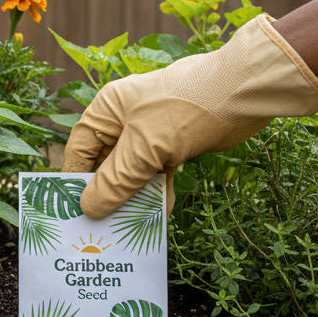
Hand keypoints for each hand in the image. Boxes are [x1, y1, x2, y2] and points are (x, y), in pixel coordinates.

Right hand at [62, 15, 317, 218]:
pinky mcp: (174, 143)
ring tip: (129, 225)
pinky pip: (157, 172)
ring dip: (133, 196)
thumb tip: (89, 209)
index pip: (80, 148)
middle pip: (106, 162)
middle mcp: (124, 119)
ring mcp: (150, 132)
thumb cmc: (184, 110)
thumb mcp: (143, 150)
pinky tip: (159, 213)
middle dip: (106, 192)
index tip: (75, 209)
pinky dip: (157, 191)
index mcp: (108, 110)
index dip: (76, 178)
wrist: (243, 91)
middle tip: (103, 224)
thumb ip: (115, 182)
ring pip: (133, 171)